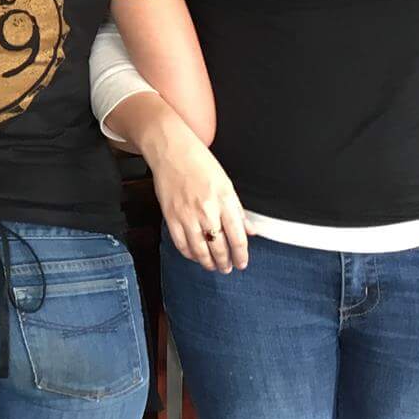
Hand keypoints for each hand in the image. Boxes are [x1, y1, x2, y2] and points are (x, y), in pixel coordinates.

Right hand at [142, 118, 249, 273]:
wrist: (171, 150)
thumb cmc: (198, 161)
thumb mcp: (226, 183)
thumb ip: (237, 210)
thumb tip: (248, 230)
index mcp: (224, 201)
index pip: (237, 238)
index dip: (241, 255)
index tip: (242, 263)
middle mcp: (207, 210)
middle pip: (219, 247)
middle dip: (225, 262)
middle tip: (227, 268)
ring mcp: (187, 215)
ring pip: (199, 250)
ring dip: (208, 262)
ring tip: (213, 266)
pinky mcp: (171, 216)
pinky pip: (181, 243)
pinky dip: (188, 253)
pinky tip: (194, 255)